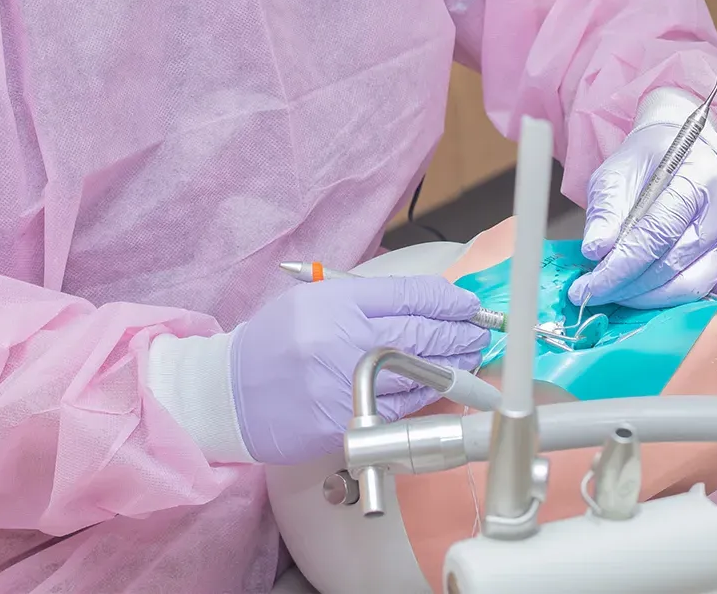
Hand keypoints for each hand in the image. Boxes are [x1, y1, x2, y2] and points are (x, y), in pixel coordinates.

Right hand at [230, 274, 486, 463]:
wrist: (234, 392)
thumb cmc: (276, 341)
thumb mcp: (315, 300)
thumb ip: (364, 299)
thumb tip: (421, 302)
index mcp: (338, 302)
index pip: (408, 295)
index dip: (447, 298)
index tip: (468, 302)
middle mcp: (347, 340)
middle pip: (422, 332)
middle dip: (460, 331)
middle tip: (482, 329)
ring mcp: (350, 385)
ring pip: (419, 373)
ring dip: (454, 364)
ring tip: (472, 354)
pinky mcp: (351, 422)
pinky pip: (402, 408)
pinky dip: (427, 394)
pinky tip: (442, 384)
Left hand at [568, 120, 716, 321]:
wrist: (680, 152)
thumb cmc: (648, 162)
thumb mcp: (615, 174)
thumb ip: (606, 212)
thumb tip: (595, 251)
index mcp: (698, 178)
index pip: (656, 234)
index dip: (619, 266)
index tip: (590, 286)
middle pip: (676, 265)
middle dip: (630, 287)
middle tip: (597, 293)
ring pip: (696, 286)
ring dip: (653, 301)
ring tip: (620, 296)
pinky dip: (709, 314)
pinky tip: (677, 318)